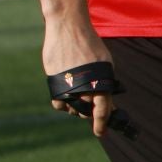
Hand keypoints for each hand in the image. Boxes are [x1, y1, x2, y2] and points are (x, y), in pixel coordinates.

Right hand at [43, 21, 114, 135]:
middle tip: (90, 111)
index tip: (101, 133)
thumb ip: (106, 83)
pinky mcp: (54, 82)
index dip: (102, 123)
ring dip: (76, 107)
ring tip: (79, 95)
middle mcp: (84, 85)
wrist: (69, 28)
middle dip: (89, 113)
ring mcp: (67, 84)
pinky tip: (67, 96)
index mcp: (101, 81)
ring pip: (72, 108)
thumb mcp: (105, 64)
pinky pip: (58, 103)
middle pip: (86, 111)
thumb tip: (107, 103)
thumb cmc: (90, 45)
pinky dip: (63, 103)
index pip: (103, 110)